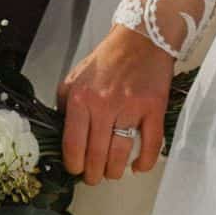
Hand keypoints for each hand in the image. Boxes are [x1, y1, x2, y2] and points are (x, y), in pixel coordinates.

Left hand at [57, 24, 171, 182]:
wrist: (141, 38)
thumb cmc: (109, 58)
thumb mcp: (76, 77)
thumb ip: (65, 104)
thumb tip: (62, 134)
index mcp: (81, 98)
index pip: (73, 145)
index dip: (74, 165)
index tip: (76, 169)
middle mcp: (104, 104)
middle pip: (96, 155)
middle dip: (94, 174)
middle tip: (94, 177)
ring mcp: (131, 107)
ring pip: (120, 155)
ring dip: (115, 171)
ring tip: (112, 172)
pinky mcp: (154, 109)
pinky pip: (150, 145)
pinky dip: (145, 162)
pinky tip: (138, 167)